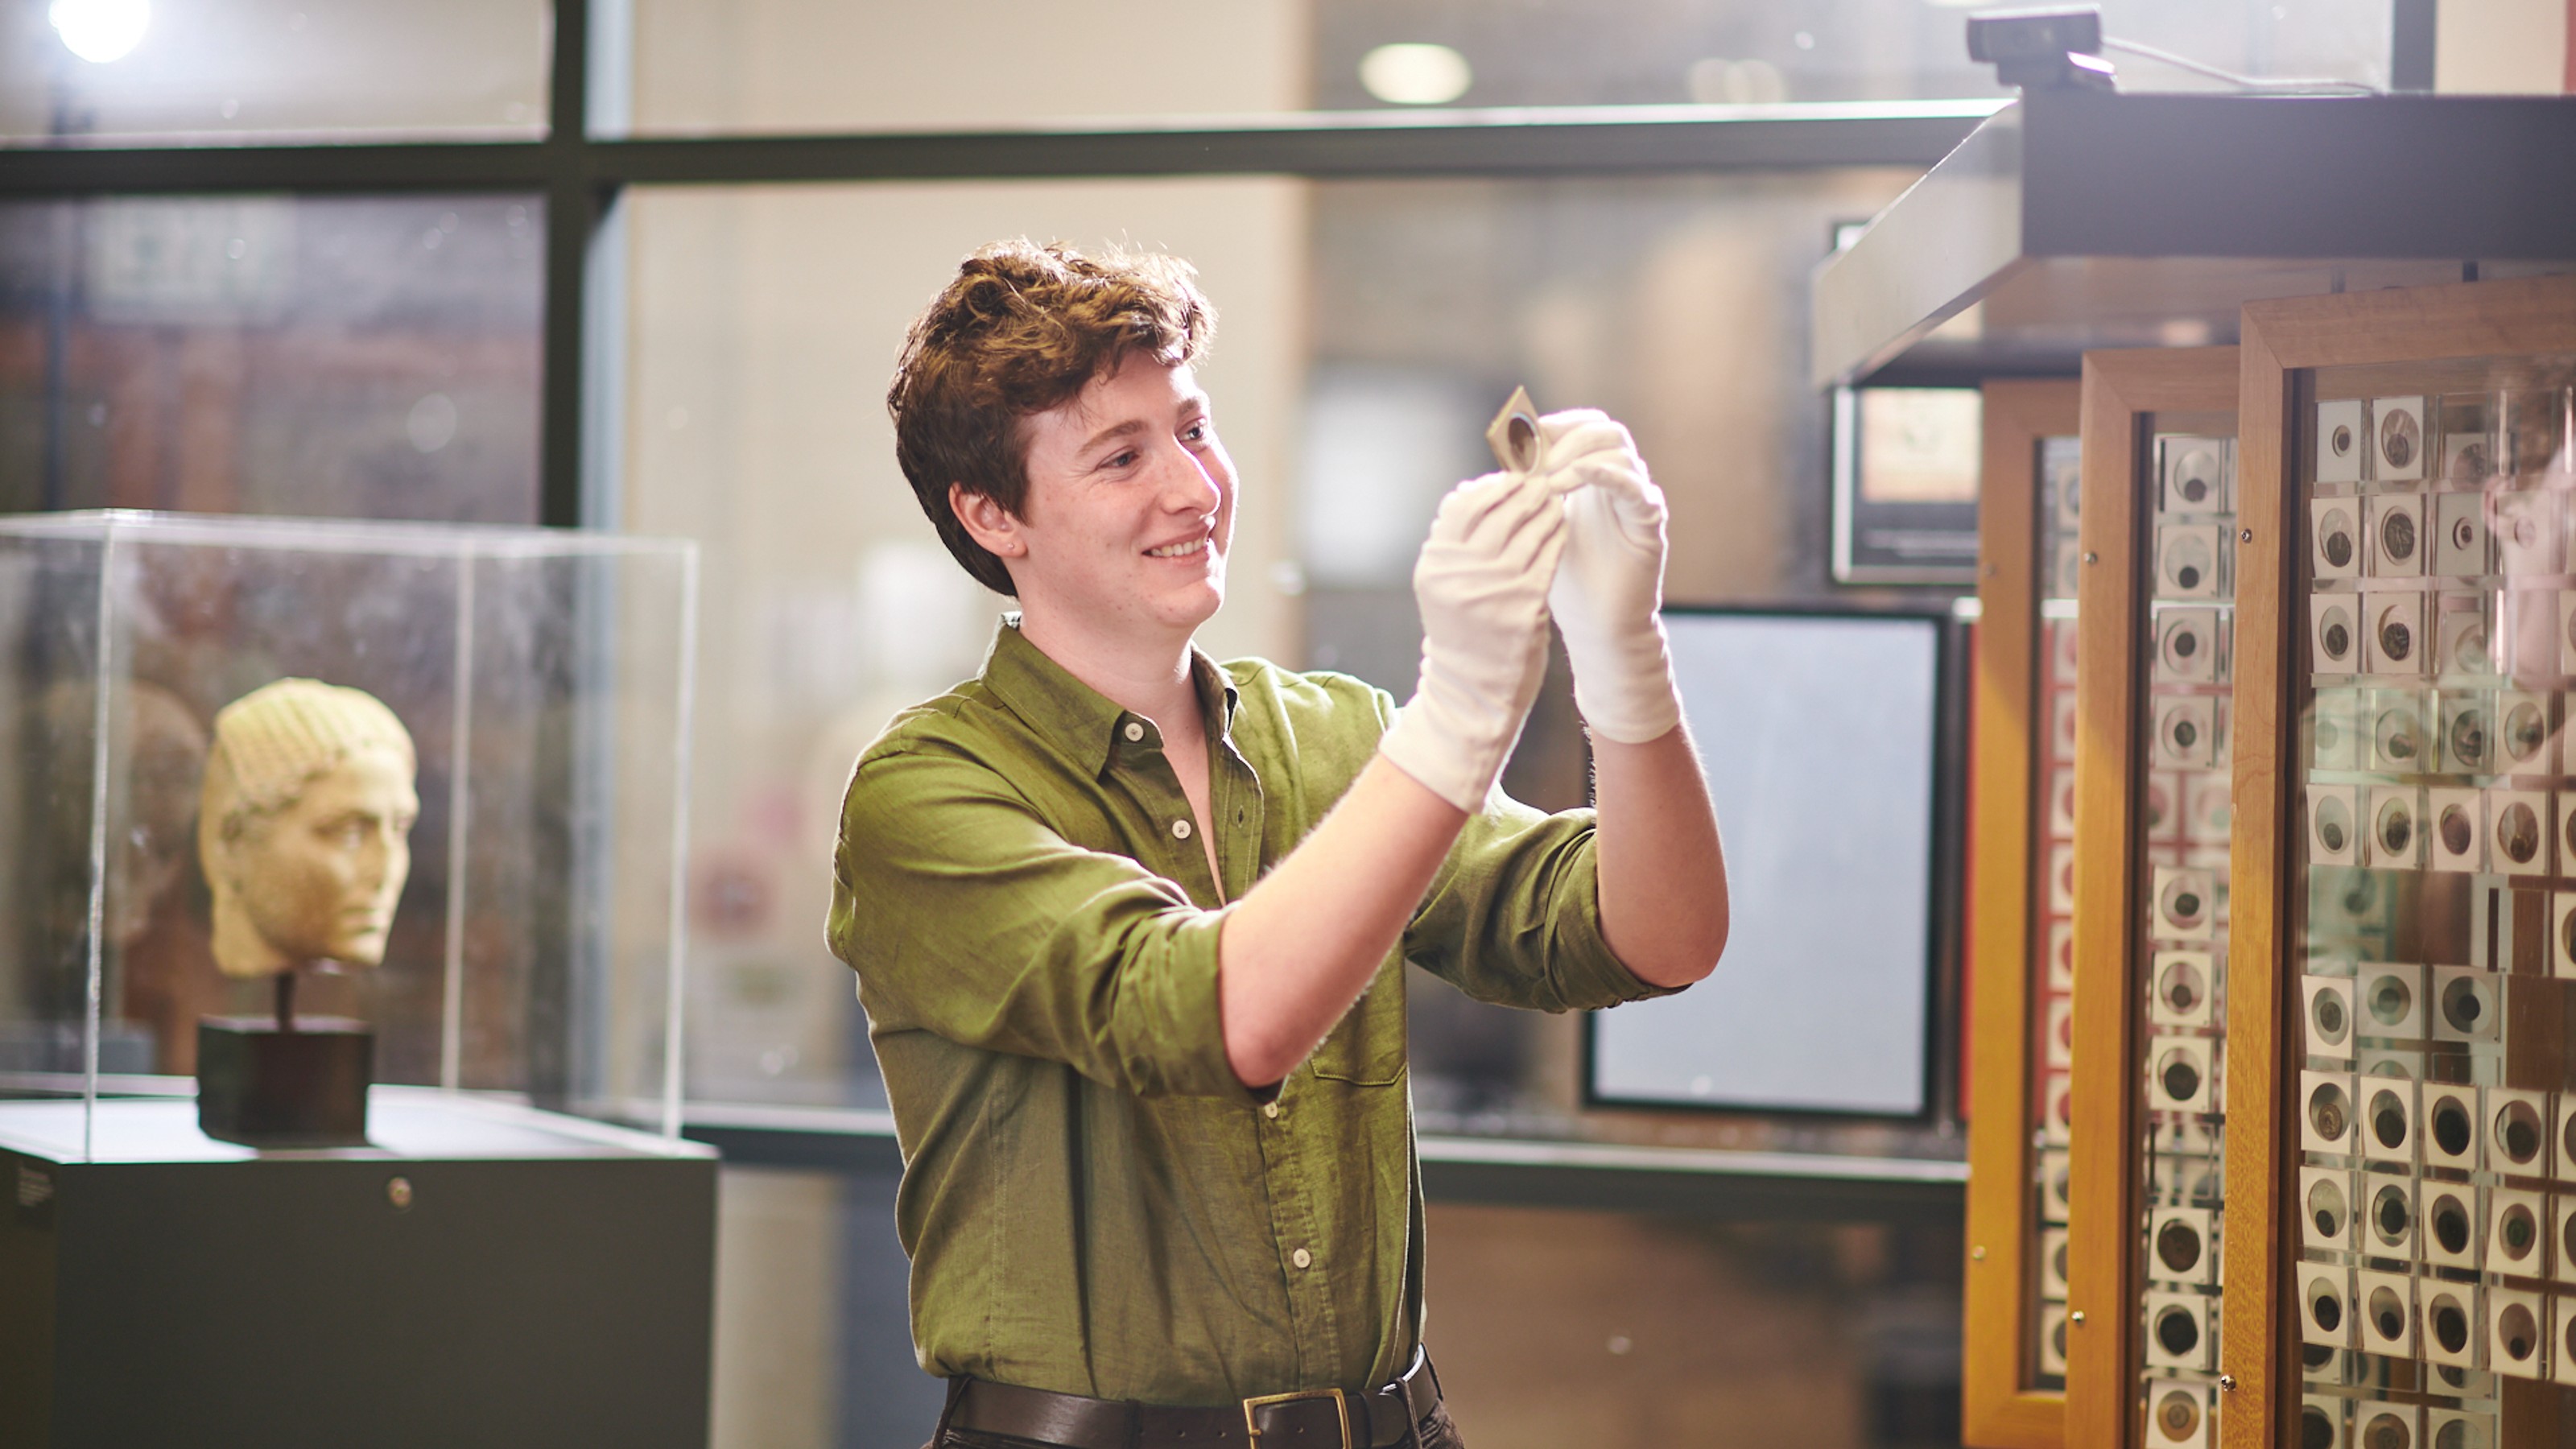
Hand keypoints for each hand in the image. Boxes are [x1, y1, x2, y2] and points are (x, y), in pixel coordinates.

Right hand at [1377, 471, 1566, 811]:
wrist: (1473, 690)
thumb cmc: (1461, 629)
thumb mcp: (1443, 584)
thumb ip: (1453, 541)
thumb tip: (1471, 489)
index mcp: (1435, 565)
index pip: (1463, 505)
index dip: (1490, 486)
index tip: (1509, 479)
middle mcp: (1460, 575)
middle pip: (1499, 512)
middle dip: (1524, 492)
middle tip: (1541, 482)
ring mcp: (1493, 591)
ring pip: (1528, 530)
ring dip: (1545, 510)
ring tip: (1554, 501)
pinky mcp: (1524, 607)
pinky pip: (1548, 556)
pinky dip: (1556, 536)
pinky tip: (1561, 528)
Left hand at [1536, 410, 1680, 743]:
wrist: (1596, 625)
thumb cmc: (1568, 580)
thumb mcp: (1540, 529)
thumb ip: (1530, 496)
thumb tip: (1497, 468)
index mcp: (1595, 478)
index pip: (1584, 427)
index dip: (1555, 426)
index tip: (1522, 442)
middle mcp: (1621, 482)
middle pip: (1605, 429)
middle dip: (1567, 437)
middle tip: (1536, 461)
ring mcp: (1639, 500)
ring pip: (1620, 450)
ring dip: (1578, 457)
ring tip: (1549, 483)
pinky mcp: (1650, 524)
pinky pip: (1638, 488)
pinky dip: (1610, 475)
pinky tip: (1579, 477)